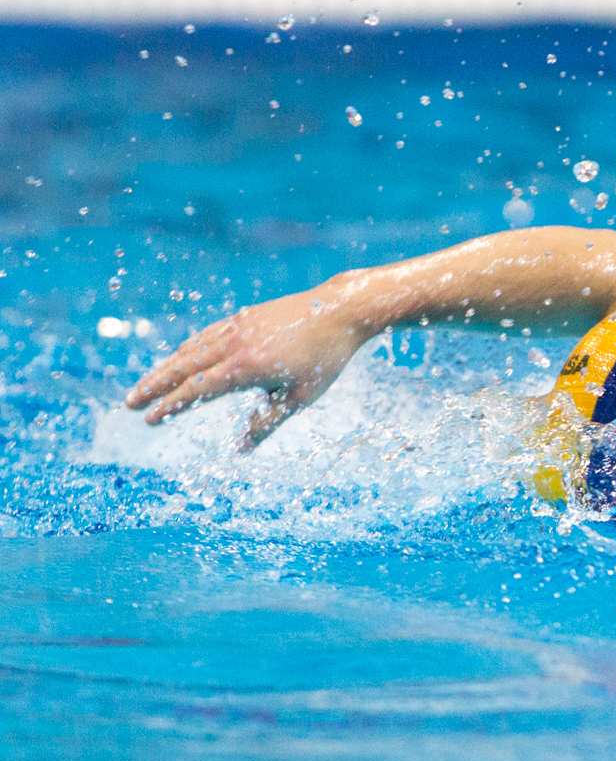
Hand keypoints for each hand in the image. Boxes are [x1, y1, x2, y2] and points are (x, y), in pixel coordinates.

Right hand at [124, 285, 371, 448]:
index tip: (149, 421)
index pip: (196, 391)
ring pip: (191, 349)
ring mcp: (237, 327)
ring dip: (166, 367)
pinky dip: (188, 349)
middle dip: (153, 386)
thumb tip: (241, 450)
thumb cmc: (325, 359)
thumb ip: (267, 423)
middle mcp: (235, 345)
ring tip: (147, 384)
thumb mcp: (300, 398)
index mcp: (246, 368)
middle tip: (129, 404)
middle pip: (183, 367)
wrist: (340, 310)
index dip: (170, 407)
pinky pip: (207, 335)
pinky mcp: (244, 317)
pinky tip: (182, 357)